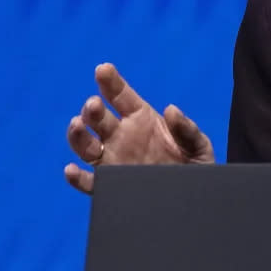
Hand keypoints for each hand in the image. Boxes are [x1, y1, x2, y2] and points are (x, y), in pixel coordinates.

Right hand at [64, 63, 214, 193]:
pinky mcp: (111, 186)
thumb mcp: (199, 146)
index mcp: (142, 120)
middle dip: (92, 110)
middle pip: (98, 119)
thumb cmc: (196, 168)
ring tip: (78, 125)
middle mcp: (123, 137)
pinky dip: (77, 178)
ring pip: (86, 146)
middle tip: (94, 105)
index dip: (110, 82)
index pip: (120, 96)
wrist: (193, 200)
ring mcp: (114, 160)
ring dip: (78, 136)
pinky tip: (72, 170)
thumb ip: (187, 129)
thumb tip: (171, 110)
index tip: (103, 69)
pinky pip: (89, 182)